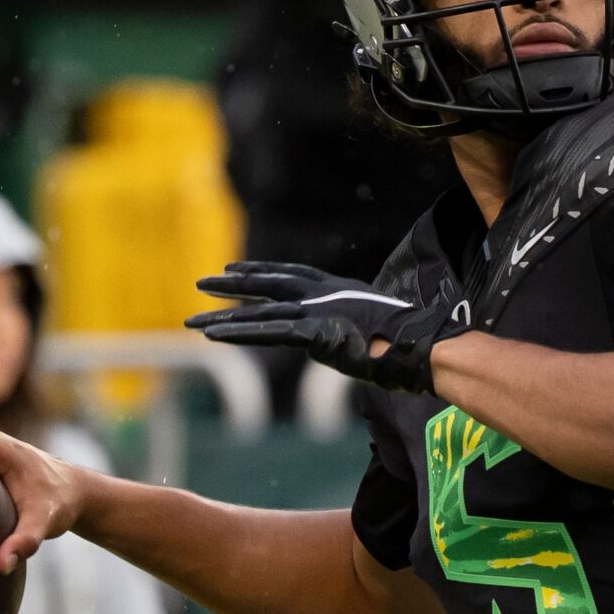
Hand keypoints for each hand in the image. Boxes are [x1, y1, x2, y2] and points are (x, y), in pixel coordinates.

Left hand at [185, 261, 469, 393]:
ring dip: (223, 316)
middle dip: (233, 285)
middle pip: (268, 284)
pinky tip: (213, 335)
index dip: (261, 271)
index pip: (292, 274)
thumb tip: (346, 340)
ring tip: (191, 320)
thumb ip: (353, 328)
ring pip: (260, 313)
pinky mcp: (313, 333)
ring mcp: (317, 312)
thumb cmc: (410, 340)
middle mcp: (323, 295)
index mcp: (338, 289)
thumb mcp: (376, 327)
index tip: (234, 269)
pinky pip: (267, 333)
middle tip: (201, 282)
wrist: (422, 344)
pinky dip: (238, 333)